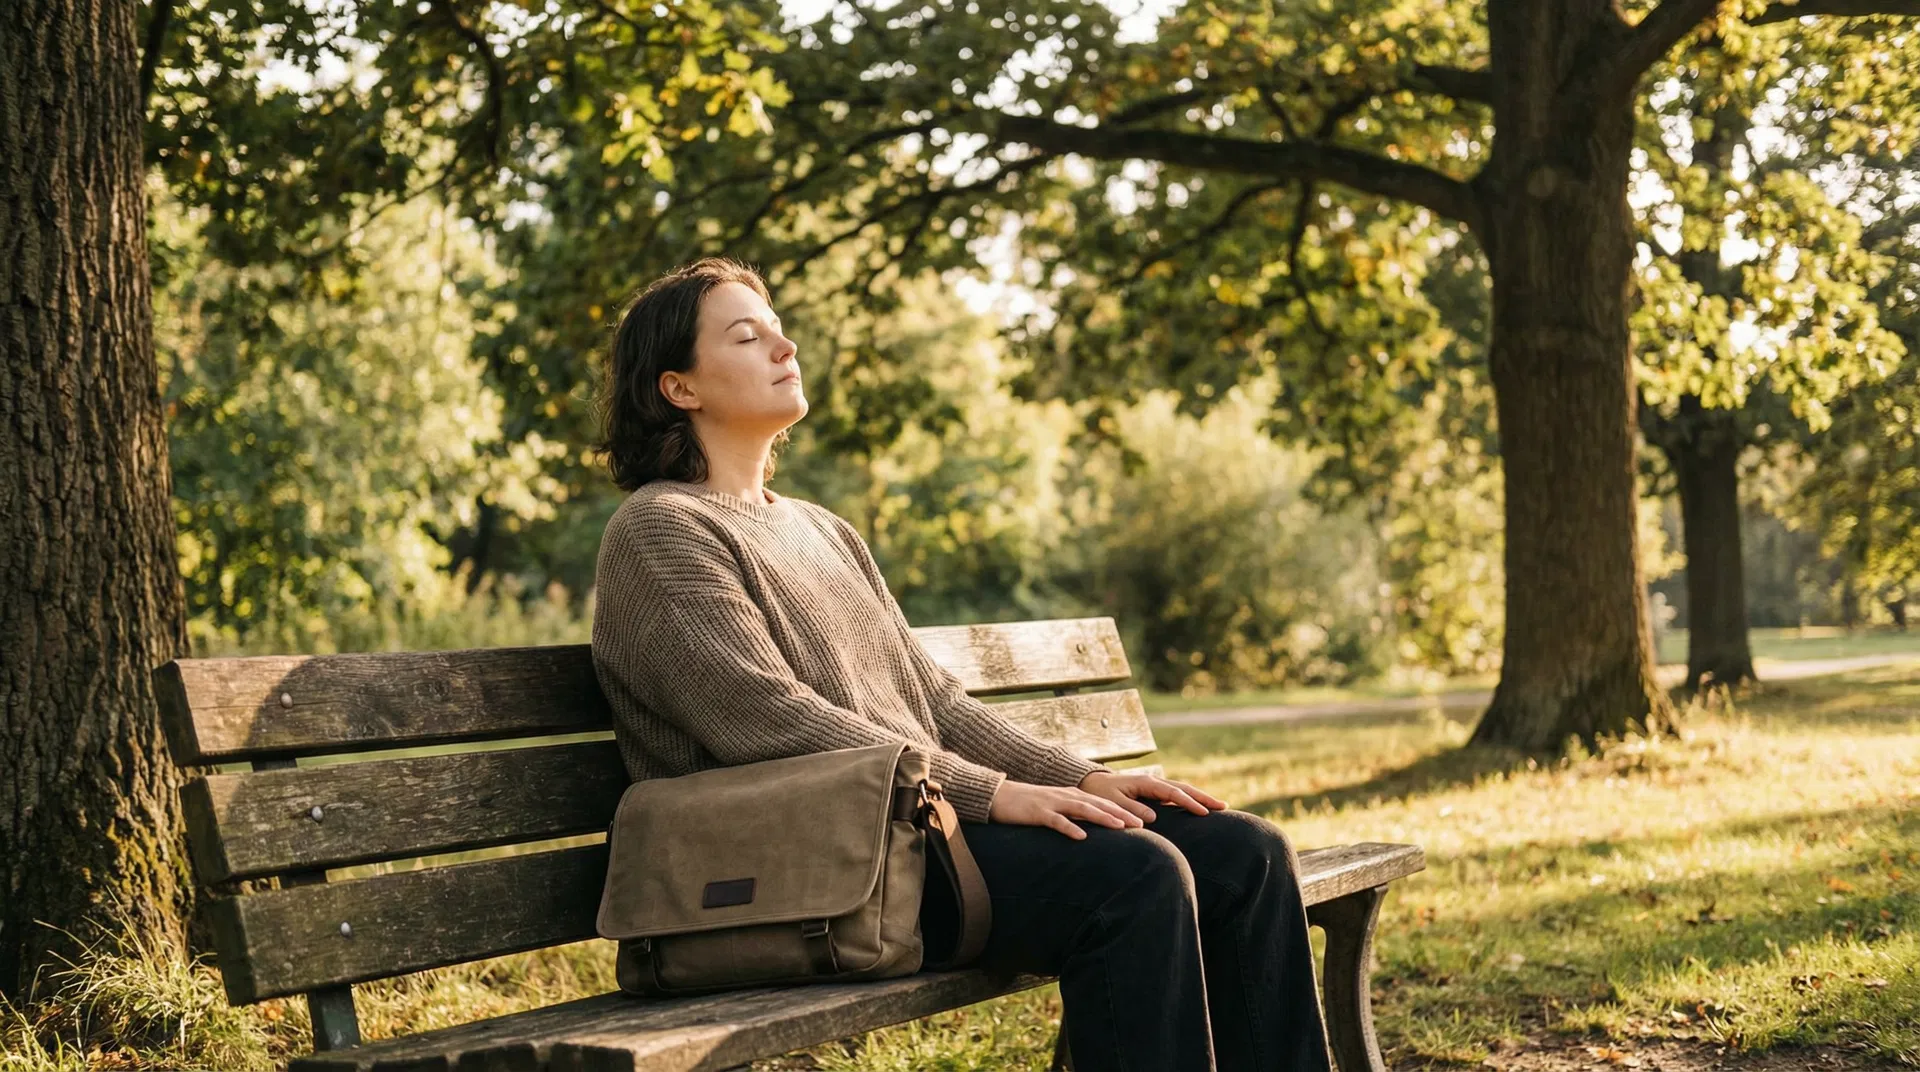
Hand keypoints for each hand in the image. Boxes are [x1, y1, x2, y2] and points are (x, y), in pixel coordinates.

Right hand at [987, 779, 1147, 839]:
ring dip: (1102, 818)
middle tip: (1141, 824)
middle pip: (1098, 804)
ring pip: (1082, 809)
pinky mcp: (1037, 812)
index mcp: (1072, 796)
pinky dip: (1069, 828)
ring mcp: (1052, 803)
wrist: (999, 796)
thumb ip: (1072, 816)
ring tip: (1120, 827)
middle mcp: (1066, 796)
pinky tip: (1081, 837)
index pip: (1102, 803)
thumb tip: (1090, 831)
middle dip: (1120, 813)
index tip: (1143, 821)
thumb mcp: (1054, 809)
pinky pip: (1056, 821)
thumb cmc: (1028, 806)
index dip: (1123, 811)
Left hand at [1077, 770, 1228, 821]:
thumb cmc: (1101, 794)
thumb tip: (1151, 819)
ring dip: (1200, 797)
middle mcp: (1154, 782)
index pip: (1173, 793)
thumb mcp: (1112, 802)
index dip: (1189, 803)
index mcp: (1146, 783)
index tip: (1204, 813)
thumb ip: (1130, 809)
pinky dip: (1190, 799)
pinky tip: (1201, 808)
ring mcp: (1155, 786)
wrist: (1092, 784)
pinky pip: (1176, 795)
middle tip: (1224, 807)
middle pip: (1184, 788)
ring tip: (1220, 806)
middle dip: (1204, 797)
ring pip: (1182, 790)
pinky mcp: (1154, 792)